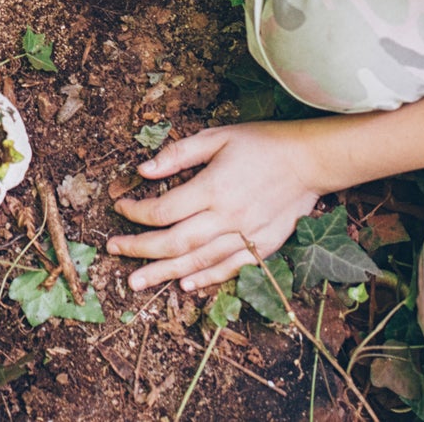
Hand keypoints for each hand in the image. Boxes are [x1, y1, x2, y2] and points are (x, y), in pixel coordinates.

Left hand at [110, 122, 326, 290]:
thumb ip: (179, 154)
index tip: (120, 207)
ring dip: (164, 273)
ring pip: (198, 262)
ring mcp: (246, 236)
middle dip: (140, 248)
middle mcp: (227, 217)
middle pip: (175, 241)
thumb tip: (143, 170)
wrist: (309, 160)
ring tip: (136, 282)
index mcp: (213, 187)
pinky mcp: (263, 247)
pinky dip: (205, 279)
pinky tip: (185, 286)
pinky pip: (229, 269)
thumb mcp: (217, 136)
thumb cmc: (260, 143)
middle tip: (113, 251)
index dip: (137, 212)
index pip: (164, 209)